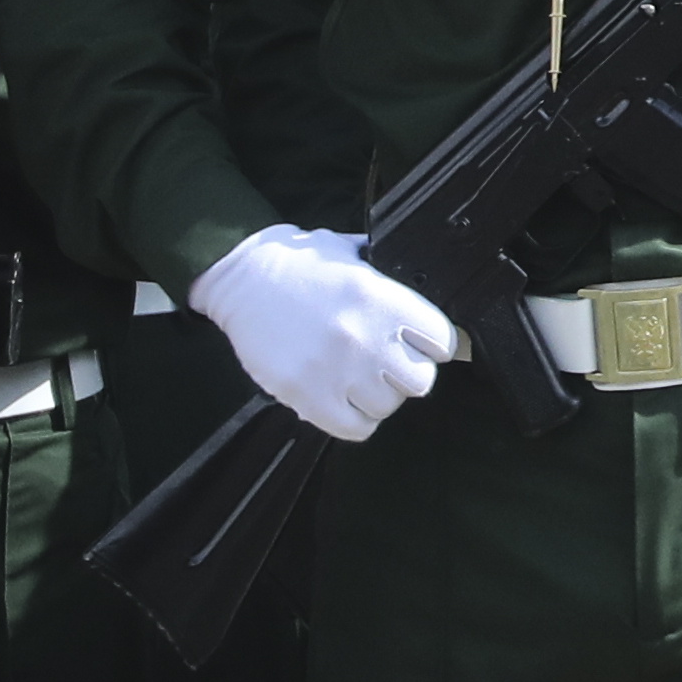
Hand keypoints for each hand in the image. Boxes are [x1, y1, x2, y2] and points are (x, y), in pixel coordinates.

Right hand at [189, 224, 454, 442]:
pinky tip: (344, 401)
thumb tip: (416, 284)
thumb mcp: (351, 253)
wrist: (240, 279)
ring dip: (377, 397)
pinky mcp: (306, 396)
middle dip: (408, 374)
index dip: (434, 345)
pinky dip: (355, 419)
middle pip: (421, 381)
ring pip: (387, 407)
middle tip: (390, 366)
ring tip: (359, 381)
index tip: (423, 346)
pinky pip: (355, 428)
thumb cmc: (295, 264)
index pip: (441, 341)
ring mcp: (335, 370)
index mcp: (381, 298)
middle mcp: (364, 336)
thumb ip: (386, 274)